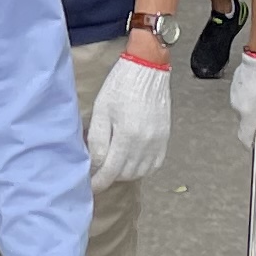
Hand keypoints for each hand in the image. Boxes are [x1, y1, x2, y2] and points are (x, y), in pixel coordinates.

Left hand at [87, 49, 171, 189]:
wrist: (147, 68)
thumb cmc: (120, 86)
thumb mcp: (101, 110)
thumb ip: (97, 140)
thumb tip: (94, 164)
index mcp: (127, 136)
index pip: (110, 171)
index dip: (98, 182)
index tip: (90, 187)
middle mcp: (146, 144)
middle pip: (125, 174)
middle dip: (109, 176)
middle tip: (97, 170)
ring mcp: (158, 142)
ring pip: (140, 172)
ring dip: (124, 173)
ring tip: (113, 164)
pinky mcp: (165, 137)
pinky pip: (154, 164)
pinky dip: (142, 168)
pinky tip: (131, 160)